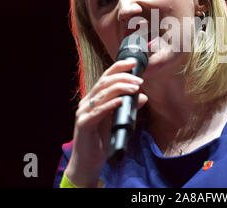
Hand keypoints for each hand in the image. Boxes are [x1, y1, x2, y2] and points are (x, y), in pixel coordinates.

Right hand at [65, 59, 147, 186]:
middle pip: (104, 82)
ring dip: (120, 89)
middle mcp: (87, 102)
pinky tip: (121, 101)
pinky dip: (110, 105)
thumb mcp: (117, 121)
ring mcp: (83, 113)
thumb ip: (128, 108)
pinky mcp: (83, 124)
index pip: (105, 77)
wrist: (87, 163)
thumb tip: (144, 96)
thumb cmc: (101, 141)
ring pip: (102, 94)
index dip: (119, 67)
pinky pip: (97, 112)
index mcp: (94, 99)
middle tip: (139, 81)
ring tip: (135, 88)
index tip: (134, 64)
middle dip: (123, 78)